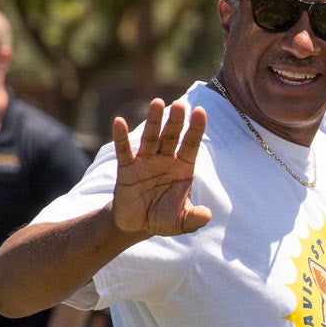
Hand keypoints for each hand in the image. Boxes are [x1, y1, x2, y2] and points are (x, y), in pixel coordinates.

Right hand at [112, 99, 210, 237]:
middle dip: (176, 121)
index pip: (191, 144)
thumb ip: (194, 218)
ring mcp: (145, 161)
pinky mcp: (126, 168)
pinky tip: (119, 122)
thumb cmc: (164, 218)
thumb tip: (207, 215)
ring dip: (153, 121)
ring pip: (150, 137)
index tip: (201, 111)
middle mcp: (165, 160)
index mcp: (183, 167)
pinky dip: (121, 137)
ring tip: (157, 102)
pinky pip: (124, 150)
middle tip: (180, 104)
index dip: (196, 129)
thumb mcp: (181, 222)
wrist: (137, 224)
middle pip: (171, 136)